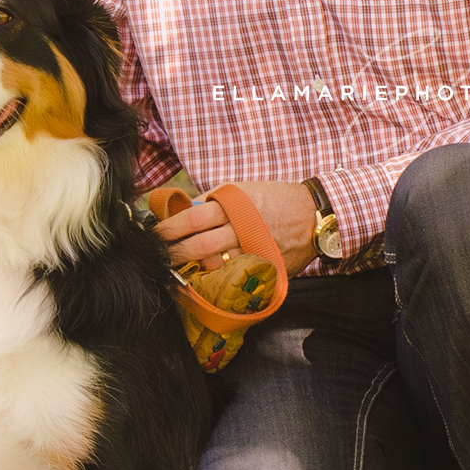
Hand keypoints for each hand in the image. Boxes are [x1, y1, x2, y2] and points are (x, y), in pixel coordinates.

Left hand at [151, 179, 316, 272]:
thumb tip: (184, 212)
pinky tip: (204, 278)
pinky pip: (234, 275)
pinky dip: (217, 277)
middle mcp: (242, 227)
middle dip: (175, 252)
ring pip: (216, 263)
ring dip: (193, 267)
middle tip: (158, 256)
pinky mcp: (263, 265)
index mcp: (235, 204)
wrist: (314, 215)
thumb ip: (215, 203)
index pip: (193, 218)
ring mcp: (253, 249)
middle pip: (200, 244)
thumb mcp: (245, 191)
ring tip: (176, 268)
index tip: (155, 234)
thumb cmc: (275, 199)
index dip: (170, 228)